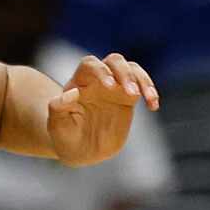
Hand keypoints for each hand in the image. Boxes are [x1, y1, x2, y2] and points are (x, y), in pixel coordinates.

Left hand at [43, 53, 158, 165]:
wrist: (79, 148)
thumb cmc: (64, 135)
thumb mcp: (56, 126)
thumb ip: (58, 109)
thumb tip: (71, 94)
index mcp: (79, 82)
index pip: (90, 65)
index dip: (101, 72)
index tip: (111, 87)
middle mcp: (98, 79)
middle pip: (114, 61)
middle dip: (125, 73)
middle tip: (132, 93)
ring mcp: (115, 87)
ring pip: (132, 69)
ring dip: (143, 80)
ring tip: (150, 98)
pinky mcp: (127, 98)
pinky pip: (142, 86)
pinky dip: (150, 92)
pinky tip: (153, 106)